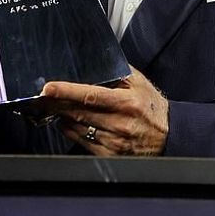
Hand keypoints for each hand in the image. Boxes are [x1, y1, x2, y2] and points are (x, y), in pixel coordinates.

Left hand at [38, 66, 168, 155]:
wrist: (170, 136)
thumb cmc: (152, 107)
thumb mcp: (139, 83)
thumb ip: (117, 71)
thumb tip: (96, 60)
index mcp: (126, 103)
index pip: (90, 96)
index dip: (67, 91)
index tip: (49, 88)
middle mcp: (119, 123)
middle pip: (78, 113)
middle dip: (58, 104)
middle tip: (45, 96)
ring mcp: (114, 142)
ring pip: (77, 128)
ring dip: (64, 117)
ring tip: (57, 107)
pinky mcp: (110, 155)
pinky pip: (81, 142)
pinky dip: (71, 131)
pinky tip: (69, 122)